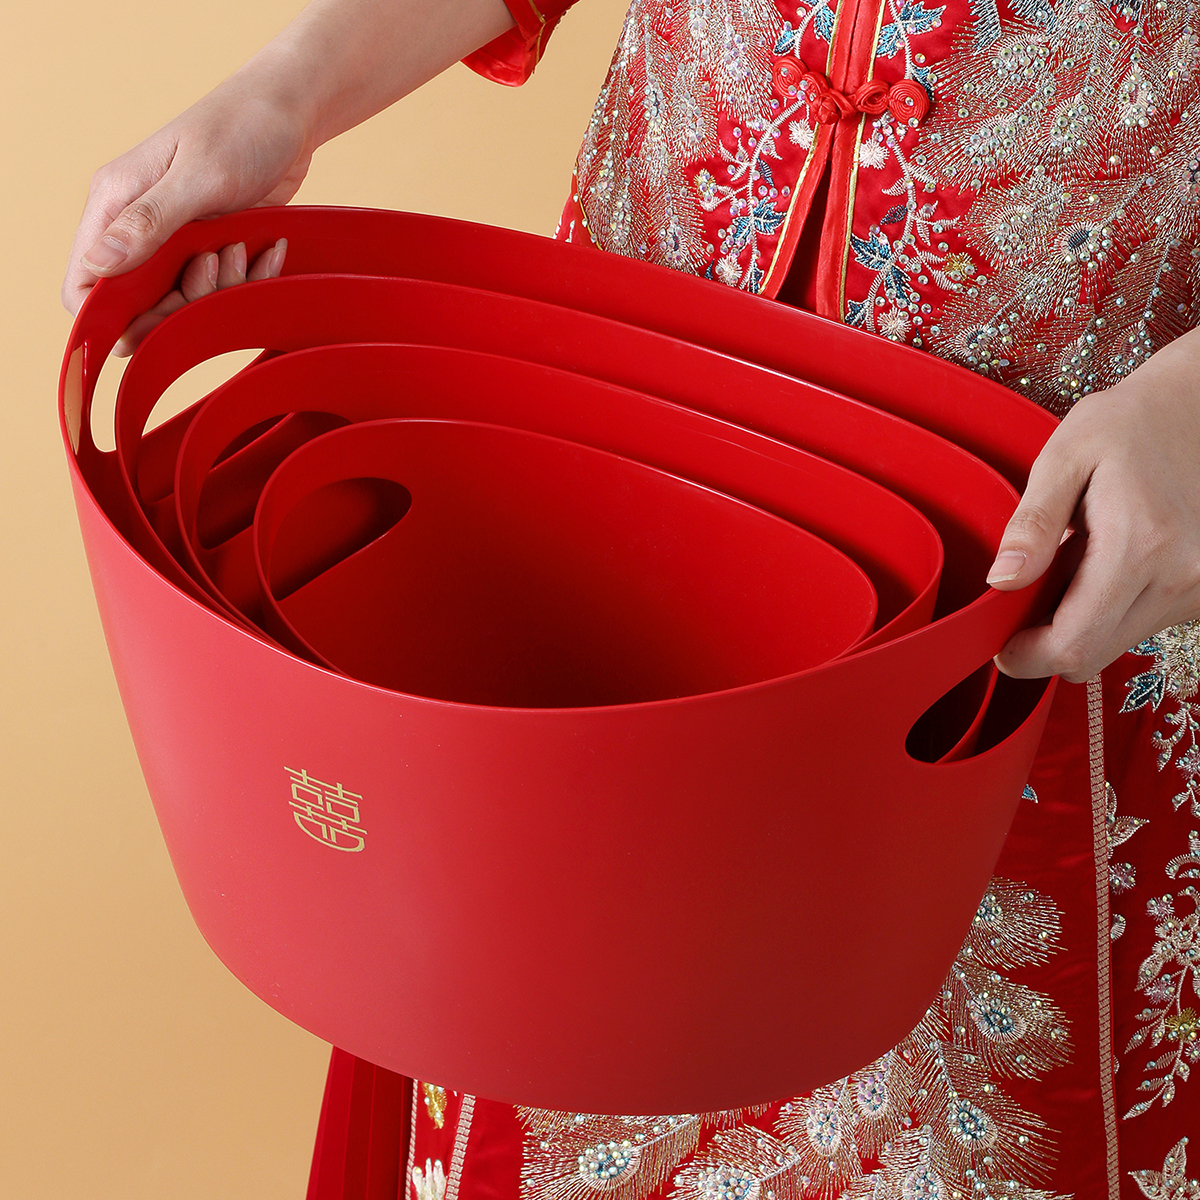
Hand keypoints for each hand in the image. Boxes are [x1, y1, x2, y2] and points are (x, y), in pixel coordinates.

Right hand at [62, 0, 517, 353]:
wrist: (292, 114)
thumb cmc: (240, 130)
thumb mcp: (198, 178)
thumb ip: (149, 223)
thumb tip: (98, 265)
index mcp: (116, 205)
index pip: (85, 284)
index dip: (111, 316)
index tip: (157, 316)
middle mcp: (141, 227)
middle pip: (143, 306)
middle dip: (184, 300)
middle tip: (216, 262)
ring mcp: (181, 240)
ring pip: (191, 301)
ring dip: (225, 286)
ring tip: (242, 243)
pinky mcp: (218, 246)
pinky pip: (231, 288)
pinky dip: (254, 277)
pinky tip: (270, 248)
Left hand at [986, 326, 1199, 682]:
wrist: (1199, 406)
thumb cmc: (1131, 423)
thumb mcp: (1065, 457)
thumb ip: (1032, 523)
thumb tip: (1002, 580)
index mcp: (1140, 546)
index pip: (1074, 643)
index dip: (1026, 656)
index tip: (1000, 646)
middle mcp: (1181, 578)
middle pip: (1093, 655)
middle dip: (1046, 644)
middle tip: (1023, 602)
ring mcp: (1199, 588)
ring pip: (1117, 643)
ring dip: (1079, 622)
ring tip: (1071, 562)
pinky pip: (1142, 623)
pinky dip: (1110, 608)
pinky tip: (1103, 564)